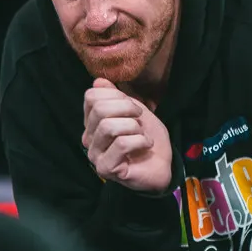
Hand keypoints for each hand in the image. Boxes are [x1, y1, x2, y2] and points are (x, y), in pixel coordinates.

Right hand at [82, 78, 172, 192]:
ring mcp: (95, 155)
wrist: (163, 164)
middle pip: (99, 110)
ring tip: (142, 135)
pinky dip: (140, 140)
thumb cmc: (147, 138)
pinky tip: (146, 145)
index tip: (134, 107)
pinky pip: (121, 144)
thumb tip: (98, 81)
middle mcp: (88, 138)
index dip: (116, 96)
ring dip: (134, 127)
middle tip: (141, 119)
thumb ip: (115, 96)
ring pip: (108, 126)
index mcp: (92, 122)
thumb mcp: (134, 110)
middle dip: (127, 108)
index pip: (91, 97)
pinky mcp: (105, 169)